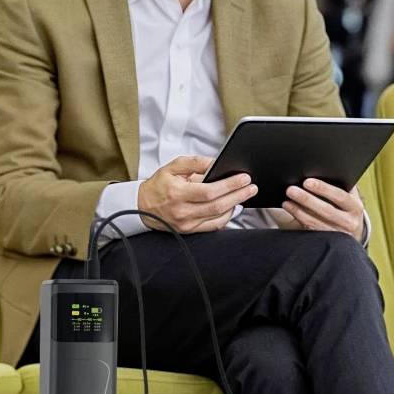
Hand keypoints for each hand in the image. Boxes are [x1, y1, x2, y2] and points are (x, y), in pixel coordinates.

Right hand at [137, 154, 256, 233]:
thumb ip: (194, 163)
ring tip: (245, 195)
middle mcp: (182, 211)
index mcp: (177, 193)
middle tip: (252, 187)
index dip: (229, 185)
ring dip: (235, 206)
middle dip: (238, 195)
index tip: (244, 178)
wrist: (141, 206)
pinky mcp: (188, 231)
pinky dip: (226, 217)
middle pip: (217, 205)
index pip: (209, 191)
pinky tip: (233, 207)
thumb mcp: (172, 167)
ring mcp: (186, 224)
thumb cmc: (158, 185)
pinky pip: (213, 226)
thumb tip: (216, 162)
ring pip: (218, 217)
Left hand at [281, 179, 365, 241]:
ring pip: (316, 222)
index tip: (307, 182)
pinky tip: (290, 208)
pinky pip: (311, 229)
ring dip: (298, 210)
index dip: (324, 189)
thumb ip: (340, 185)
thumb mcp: (349, 197)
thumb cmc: (346, 207)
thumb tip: (321, 172)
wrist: (352, 231)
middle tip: (291, 189)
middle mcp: (349, 222)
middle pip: (326, 210)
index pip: (340, 196)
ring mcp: (338, 234)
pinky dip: (299, 218)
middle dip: (307, 199)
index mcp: (355, 207)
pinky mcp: (327, 241)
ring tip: (287, 199)